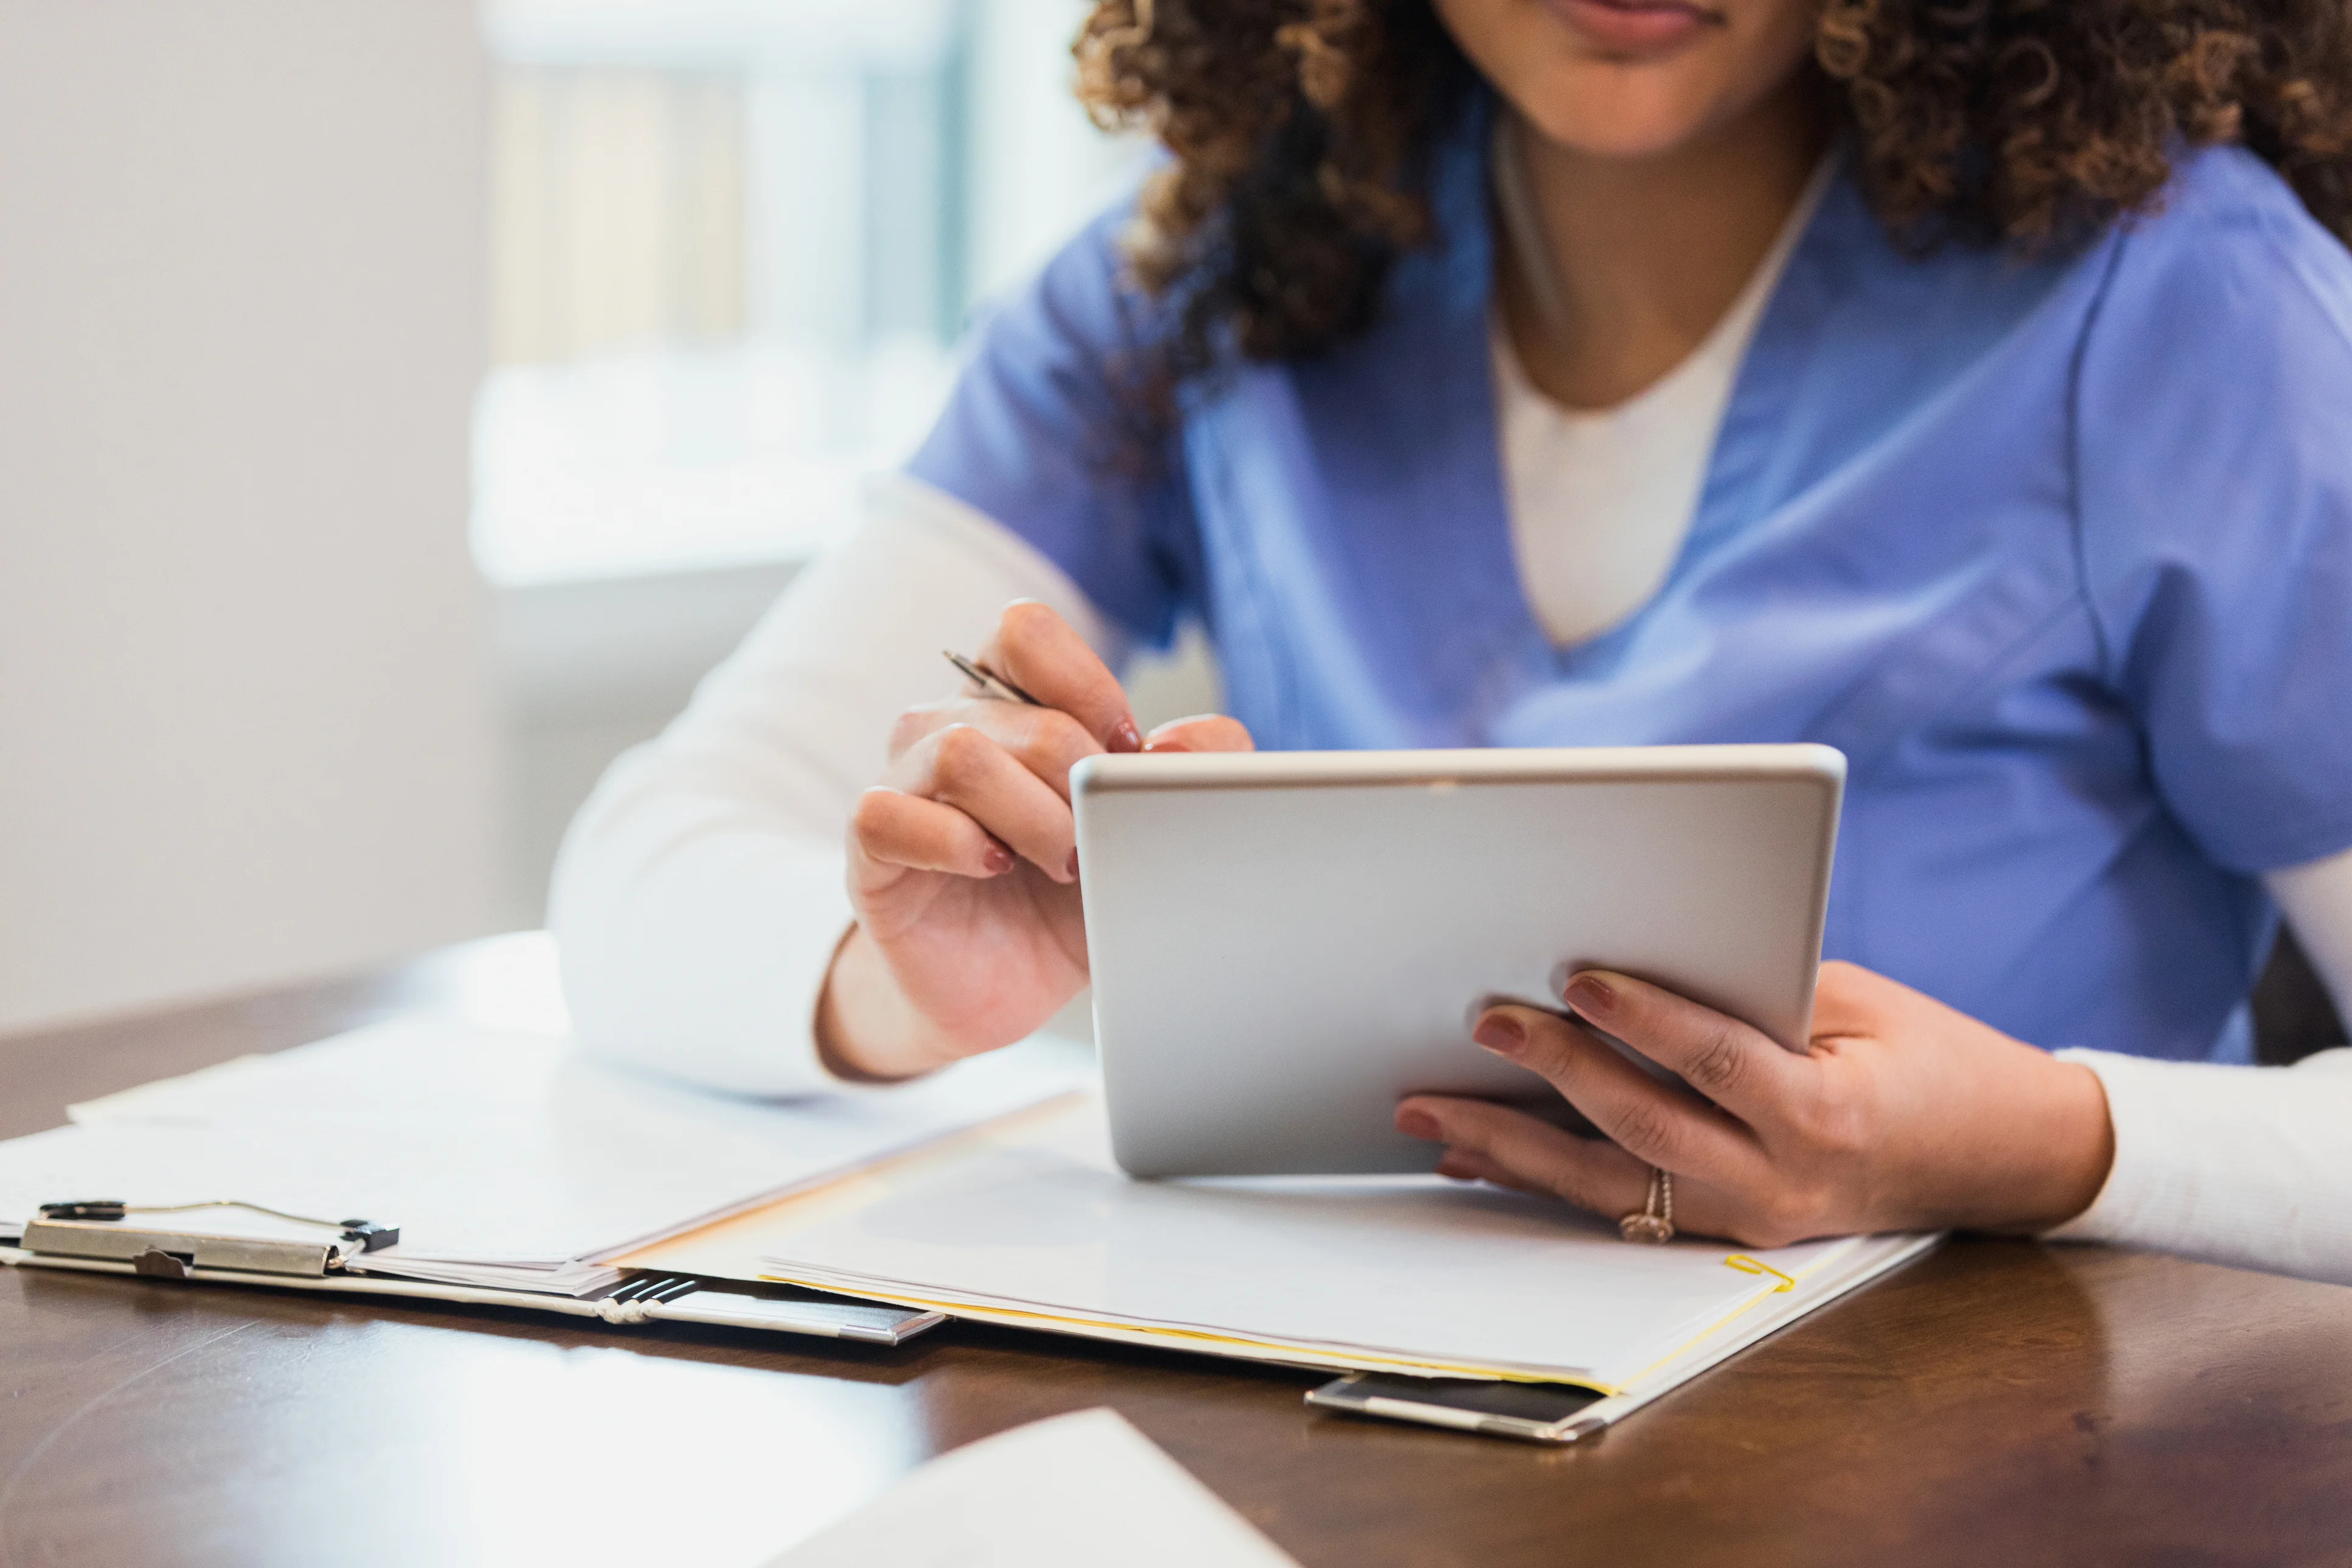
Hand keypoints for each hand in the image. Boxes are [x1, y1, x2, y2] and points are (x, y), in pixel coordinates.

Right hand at [818, 601, 1252, 1079]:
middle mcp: (948, 726)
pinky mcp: (871, 844)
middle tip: (1097, 840)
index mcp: (1010, 701)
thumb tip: (1181, 747)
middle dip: (1081, 781)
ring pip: (961, 752)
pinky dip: (958, 844)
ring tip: (1060, 864)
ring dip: (1034, 817)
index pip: (1026, 632)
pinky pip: (891, 813)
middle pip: (1020, 711)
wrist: (1003, 985)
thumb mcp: (1146, 832)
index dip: (1088, 687)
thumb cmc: (1068, 897)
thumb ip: (1194, 770)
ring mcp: (903, 781)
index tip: (1126, 754)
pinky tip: (995, 869)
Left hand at [1395, 962, 2114, 1244]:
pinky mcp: (1723, 1231)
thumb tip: (1628, 961)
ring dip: (1509, 1147)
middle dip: (1551, 1076)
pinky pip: (1615, 1206)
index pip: (1715, 1062)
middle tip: (1480, 1024)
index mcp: (1824, 1115)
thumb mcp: (1856, 1002)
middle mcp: (1780, 1183)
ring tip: (1428, 1108)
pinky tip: (1471, 1155)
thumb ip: (1752, 991)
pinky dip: (1538, 1177)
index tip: (1574, 978)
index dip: (1641, 1020)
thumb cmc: (1926, 1058)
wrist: (2001, 1157)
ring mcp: (1747, 1220)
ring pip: (1608, 1185)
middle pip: (1640, 1131)